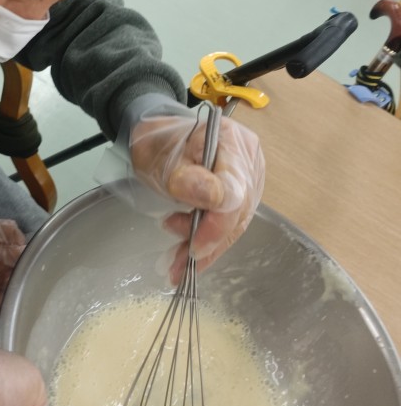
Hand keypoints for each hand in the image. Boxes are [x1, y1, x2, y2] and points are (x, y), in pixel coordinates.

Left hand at [129, 111, 264, 281]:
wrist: (158, 140)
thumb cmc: (158, 145)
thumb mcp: (160, 157)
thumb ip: (184, 176)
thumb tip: (212, 197)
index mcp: (230, 140)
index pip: (235, 190)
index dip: (217, 224)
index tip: (193, 248)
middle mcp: (248, 158)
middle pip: (237, 210)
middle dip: (207, 241)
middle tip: (176, 263)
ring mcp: (249, 177)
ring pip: (235, 222)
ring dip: (205, 248)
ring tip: (176, 264)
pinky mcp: (242, 194)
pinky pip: (230, 223)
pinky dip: (208, 242)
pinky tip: (188, 257)